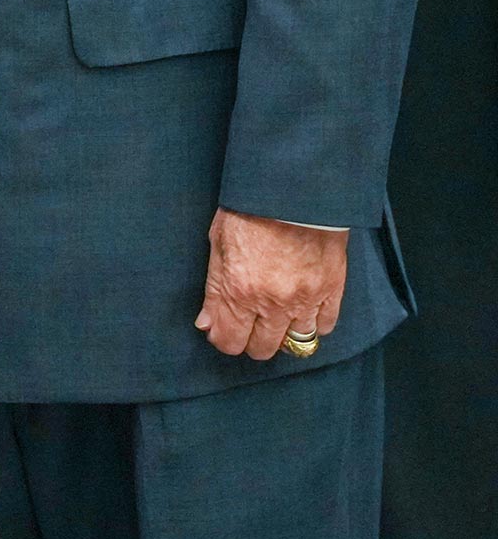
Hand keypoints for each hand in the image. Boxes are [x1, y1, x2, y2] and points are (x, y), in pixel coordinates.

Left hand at [195, 208, 348, 361]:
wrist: (292, 190)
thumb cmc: (249, 210)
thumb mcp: (218, 243)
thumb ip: (213, 288)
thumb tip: (206, 323)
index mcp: (238, 289)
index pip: (229, 340)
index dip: (223, 339)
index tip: (221, 330)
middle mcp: (272, 303)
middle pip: (261, 348)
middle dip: (250, 340)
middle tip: (247, 324)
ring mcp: (305, 300)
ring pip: (294, 344)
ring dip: (282, 336)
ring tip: (274, 319)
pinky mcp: (331, 292)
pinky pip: (324, 327)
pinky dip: (313, 324)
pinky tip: (302, 312)